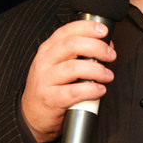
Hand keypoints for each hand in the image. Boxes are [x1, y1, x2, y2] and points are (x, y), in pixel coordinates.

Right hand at [21, 20, 115, 142]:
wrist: (31, 115)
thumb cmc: (51, 86)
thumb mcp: (58, 64)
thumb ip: (79, 52)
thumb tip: (106, 45)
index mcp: (48, 49)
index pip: (67, 31)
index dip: (87, 28)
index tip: (104, 31)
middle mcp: (44, 61)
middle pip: (72, 45)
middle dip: (97, 47)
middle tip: (111, 55)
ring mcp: (45, 80)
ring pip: (74, 68)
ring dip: (97, 70)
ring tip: (108, 75)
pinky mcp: (50, 99)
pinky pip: (74, 92)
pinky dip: (91, 89)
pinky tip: (99, 90)